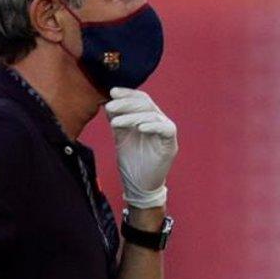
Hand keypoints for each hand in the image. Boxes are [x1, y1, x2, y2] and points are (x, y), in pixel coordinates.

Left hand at [104, 87, 177, 207]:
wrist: (138, 185)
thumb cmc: (131, 161)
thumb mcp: (120, 137)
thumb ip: (117, 120)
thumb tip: (108, 103)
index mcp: (148, 118)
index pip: (141, 99)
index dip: (128, 93)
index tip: (112, 92)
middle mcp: (158, 122)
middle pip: (146, 104)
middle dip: (127, 103)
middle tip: (110, 107)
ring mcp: (165, 133)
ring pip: (153, 116)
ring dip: (133, 117)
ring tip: (115, 123)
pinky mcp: (170, 144)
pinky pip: (166, 129)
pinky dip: (153, 126)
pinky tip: (140, 128)